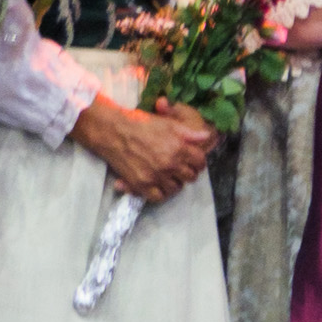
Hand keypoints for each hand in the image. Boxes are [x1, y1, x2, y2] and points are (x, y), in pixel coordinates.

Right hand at [74, 95, 214, 204]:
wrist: (114, 133)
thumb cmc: (142, 124)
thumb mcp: (168, 124)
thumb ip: (189, 133)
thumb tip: (207, 137)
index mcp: (178, 148)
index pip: (200, 161)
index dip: (198, 161)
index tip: (193, 161)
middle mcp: (169, 164)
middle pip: (190, 177)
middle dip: (188, 172)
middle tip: (181, 168)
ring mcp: (155, 176)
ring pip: (176, 188)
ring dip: (175, 183)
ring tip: (169, 176)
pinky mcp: (141, 185)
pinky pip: (158, 197)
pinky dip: (160, 193)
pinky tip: (158, 185)